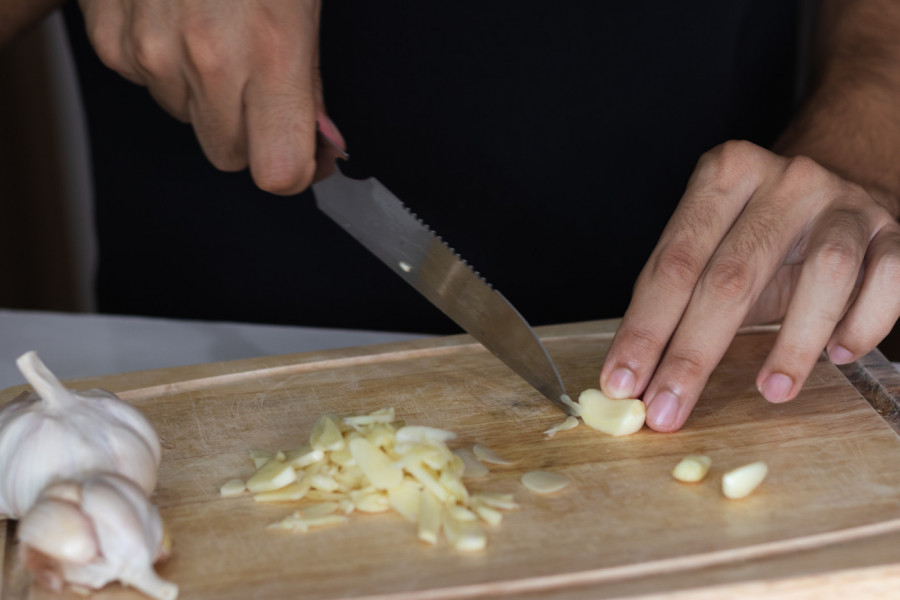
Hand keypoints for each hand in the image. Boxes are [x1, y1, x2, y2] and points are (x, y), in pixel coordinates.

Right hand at [78, 0, 343, 194]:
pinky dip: (168, 65)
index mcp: (270, 50)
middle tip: (268, 88)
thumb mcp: (305, 4)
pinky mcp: (110, 37)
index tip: (311, 151)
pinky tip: (181, 19)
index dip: (300, 168)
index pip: (278, 172)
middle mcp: (205, 59)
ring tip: (222, 32)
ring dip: (210, 95)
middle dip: (256, 132)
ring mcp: (149, 50)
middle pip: (231, 155)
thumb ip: (311, 79)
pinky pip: (147, 84)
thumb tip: (321, 139)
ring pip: (188, 119)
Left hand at [599, 140, 899, 431]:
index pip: (673, 263)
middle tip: (670, 410)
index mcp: (724, 176)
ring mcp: (844, 202)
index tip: (623, 385)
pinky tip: (838, 353)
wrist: (844, 186)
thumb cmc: (763, 235)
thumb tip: (632, 376)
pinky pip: (889, 278)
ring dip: (795, 342)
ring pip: (825, 271)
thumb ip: (675, 298)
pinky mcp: (895, 229)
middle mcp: (784, 179)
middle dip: (693, 354)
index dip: (645, 330)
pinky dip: (863, 325)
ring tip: (772, 390)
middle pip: (732, 274)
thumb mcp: (713, 249)